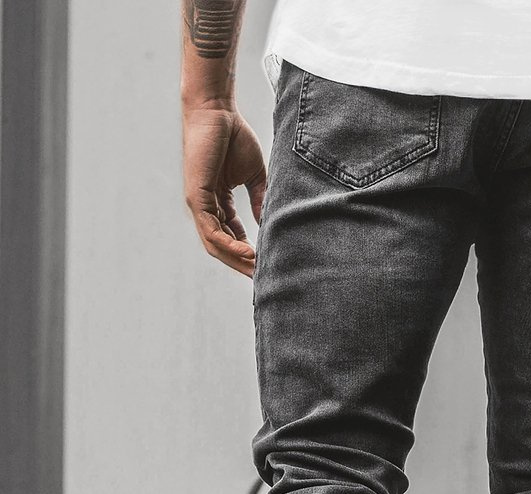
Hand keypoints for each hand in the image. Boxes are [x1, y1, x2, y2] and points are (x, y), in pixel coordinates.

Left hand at [182, 103, 266, 277]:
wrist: (217, 110)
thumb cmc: (234, 135)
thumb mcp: (254, 175)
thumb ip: (259, 199)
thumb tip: (267, 222)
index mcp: (217, 202)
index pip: (231, 236)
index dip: (248, 253)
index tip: (266, 265)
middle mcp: (205, 206)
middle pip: (221, 246)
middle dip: (241, 264)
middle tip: (262, 279)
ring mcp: (198, 203)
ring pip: (215, 243)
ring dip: (236, 260)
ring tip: (256, 271)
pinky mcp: (196, 197)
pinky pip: (212, 230)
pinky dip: (229, 244)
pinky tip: (248, 253)